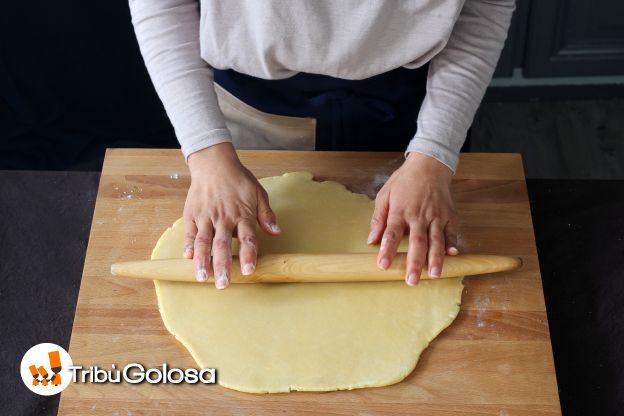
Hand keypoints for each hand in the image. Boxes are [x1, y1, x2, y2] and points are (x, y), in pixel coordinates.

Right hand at [184, 143, 279, 288]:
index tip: (248, 271)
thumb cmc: (239, 180)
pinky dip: (189, 245)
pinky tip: (188, 258)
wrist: (214, 164)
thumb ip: (266, 215)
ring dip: (203, 261)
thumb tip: (276, 232)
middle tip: (223, 285)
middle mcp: (224, 218)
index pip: (247, 238)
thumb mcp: (258, 194)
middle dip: (223, 266)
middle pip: (223, 245)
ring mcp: (206, 217)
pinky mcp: (193, 215)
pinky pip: (190, 233)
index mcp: (242, 215)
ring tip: (203, 278)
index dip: (248, 255)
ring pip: (204, 242)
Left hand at [367, 152, 458, 284]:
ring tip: (435, 275)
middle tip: (412, 281)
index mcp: (401, 211)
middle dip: (415, 263)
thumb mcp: (385, 195)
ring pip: (436, 240)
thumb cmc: (404, 181)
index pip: (392, 233)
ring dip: (436, 259)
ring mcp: (436, 216)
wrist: (429, 165)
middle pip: (417, 242)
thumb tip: (371, 240)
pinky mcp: (450, 215)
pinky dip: (453, 243)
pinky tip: (454, 255)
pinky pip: (452, 232)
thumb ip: (378, 218)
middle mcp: (419, 216)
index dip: (387, 250)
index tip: (382, 265)